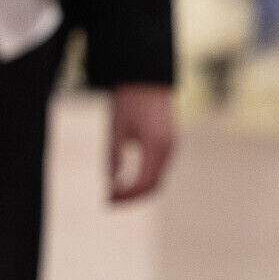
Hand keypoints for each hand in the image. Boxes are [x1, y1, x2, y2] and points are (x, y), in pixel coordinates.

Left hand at [107, 83, 175, 202]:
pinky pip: (159, 169)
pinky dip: (145, 179)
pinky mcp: (170, 142)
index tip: (106, 199)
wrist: (147, 78)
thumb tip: (111, 183)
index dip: (125, 196)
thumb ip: (113, 157)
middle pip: (154, 186)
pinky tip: (127, 181)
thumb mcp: (115, 129)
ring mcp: (172, 146)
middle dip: (131, 197)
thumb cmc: (128, 101)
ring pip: (158, 179)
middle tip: (108, 201)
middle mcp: (169, 148)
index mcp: (156, 145)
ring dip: (138, 190)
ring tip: (114, 193)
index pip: (143, 183)